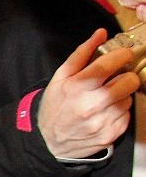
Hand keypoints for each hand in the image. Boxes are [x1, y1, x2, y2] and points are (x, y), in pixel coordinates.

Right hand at [39, 29, 139, 159]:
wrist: (47, 142)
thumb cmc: (54, 107)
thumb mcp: (60, 78)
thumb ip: (81, 54)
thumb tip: (101, 34)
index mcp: (76, 88)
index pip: (109, 64)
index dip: (121, 55)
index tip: (123, 55)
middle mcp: (90, 105)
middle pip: (129, 81)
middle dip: (125, 78)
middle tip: (116, 80)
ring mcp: (102, 122)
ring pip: (128, 99)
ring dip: (120, 97)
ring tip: (104, 101)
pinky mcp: (110, 134)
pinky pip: (126, 116)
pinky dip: (118, 113)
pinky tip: (104, 114)